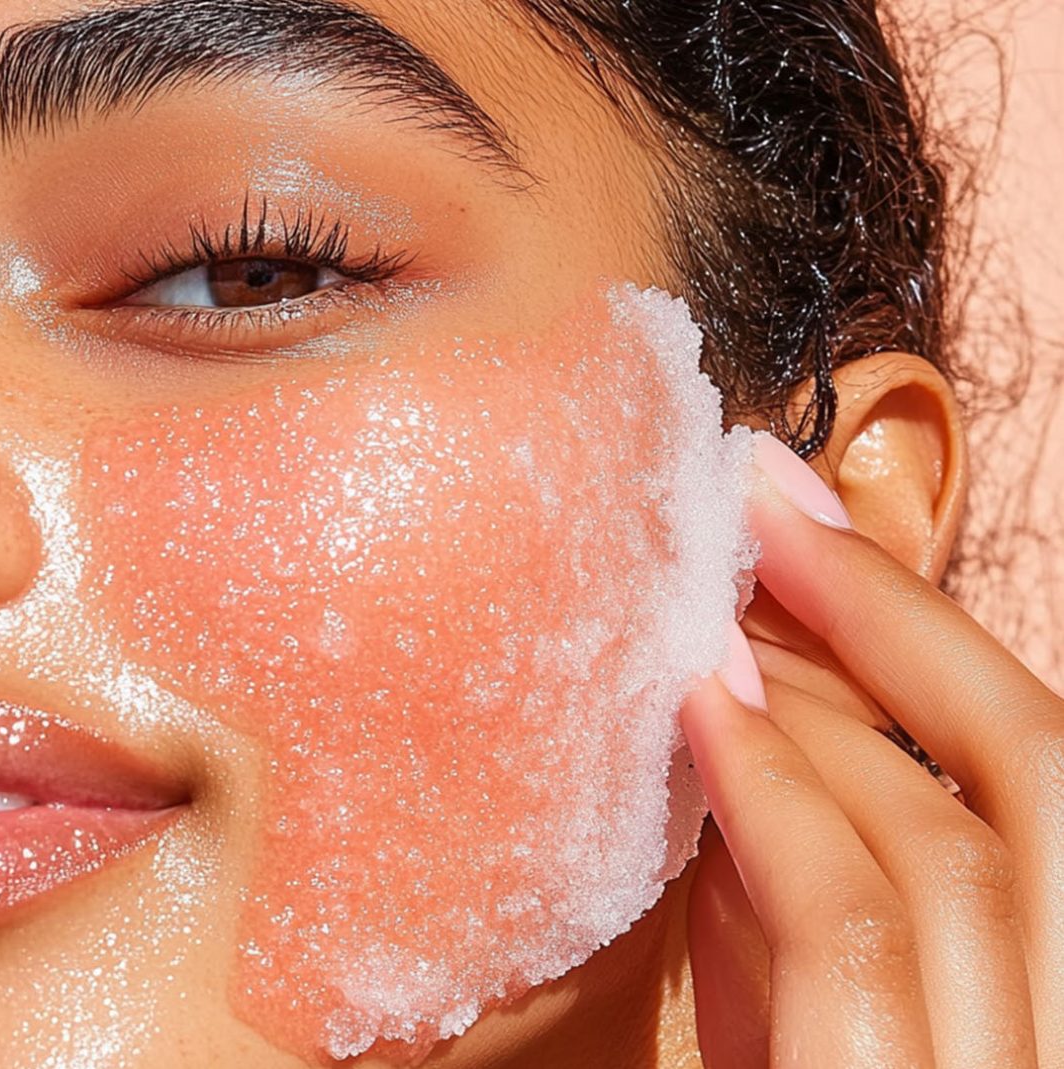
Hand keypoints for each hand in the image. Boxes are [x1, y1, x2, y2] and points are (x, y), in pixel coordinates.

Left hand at [681, 434, 1062, 1068]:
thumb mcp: (805, 1002)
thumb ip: (807, 874)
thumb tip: (747, 705)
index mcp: (1054, 974)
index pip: (1037, 770)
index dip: (927, 628)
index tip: (798, 510)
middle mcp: (1062, 1016)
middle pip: (1031, 770)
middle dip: (887, 619)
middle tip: (750, 502)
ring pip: (947, 842)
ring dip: (819, 700)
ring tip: (706, 603)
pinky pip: (854, 928)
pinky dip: (774, 805)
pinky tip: (698, 712)